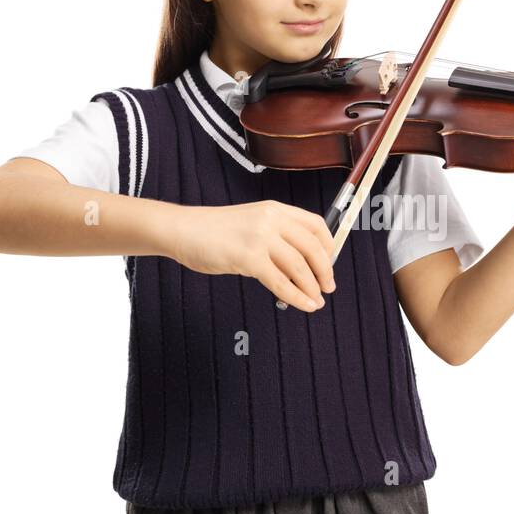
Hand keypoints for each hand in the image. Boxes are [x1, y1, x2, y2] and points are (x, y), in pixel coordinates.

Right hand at [157, 200, 335, 310]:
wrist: (183, 230)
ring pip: (299, 267)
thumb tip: (302, 264)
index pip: (316, 225)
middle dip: (324, 272)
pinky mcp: (248, 258)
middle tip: (328, 288)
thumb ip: (277, 236)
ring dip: (312, 288)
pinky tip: (302, 305)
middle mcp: (271, 219)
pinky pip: (280, 282)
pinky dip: (295, 297)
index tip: (330, 263)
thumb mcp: (252, 223)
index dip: (329, 246)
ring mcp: (260, 238)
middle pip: (312, 248)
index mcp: (275, 209)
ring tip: (316, 301)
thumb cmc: (214, 231)